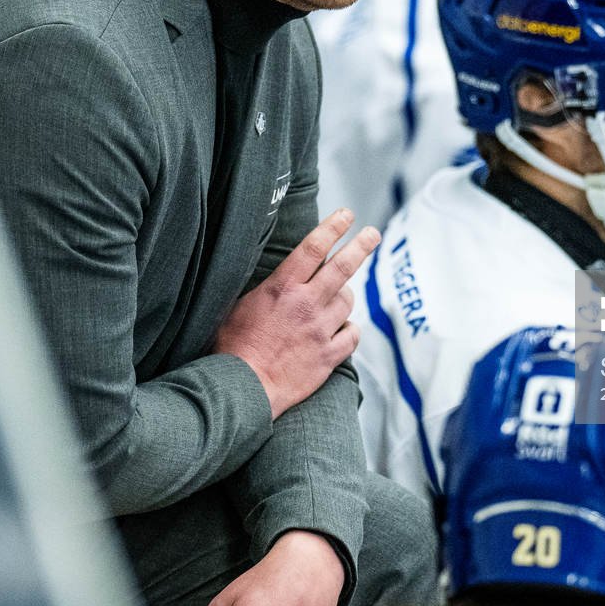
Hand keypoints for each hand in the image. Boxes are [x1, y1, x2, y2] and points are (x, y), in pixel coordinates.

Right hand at [214, 209, 379, 418]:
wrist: (243, 389)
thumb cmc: (232, 348)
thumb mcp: (239, 306)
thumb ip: (266, 289)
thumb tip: (278, 276)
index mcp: (282, 288)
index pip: (314, 247)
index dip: (334, 227)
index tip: (347, 215)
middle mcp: (306, 304)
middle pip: (342, 267)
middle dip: (361, 245)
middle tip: (372, 234)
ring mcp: (321, 330)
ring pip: (347, 301)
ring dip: (344, 296)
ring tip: (337, 297)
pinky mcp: (328, 356)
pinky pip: (351, 335)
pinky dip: (349, 330)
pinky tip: (342, 330)